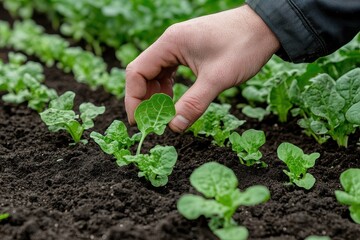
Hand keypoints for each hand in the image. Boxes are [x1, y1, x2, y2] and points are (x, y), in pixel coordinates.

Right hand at [125, 4, 279, 131]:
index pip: (137, 72)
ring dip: (156, 95)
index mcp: (170, 43)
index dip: (134, 99)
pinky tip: (174, 100)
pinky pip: (169, 70)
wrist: (265, 27)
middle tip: (152, 122)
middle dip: (145, 99)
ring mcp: (179, 45)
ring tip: (163, 114)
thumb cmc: (243, 46)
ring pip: (156, 73)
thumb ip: (194, 103)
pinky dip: (168, 87)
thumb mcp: (217, 78)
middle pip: (144, 73)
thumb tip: (174, 127)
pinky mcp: (189, 50)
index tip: (140, 122)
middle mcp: (170, 42)